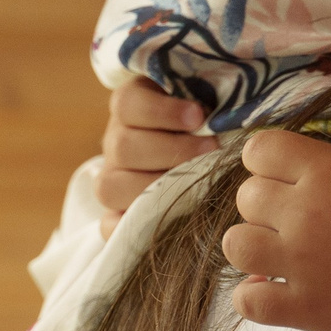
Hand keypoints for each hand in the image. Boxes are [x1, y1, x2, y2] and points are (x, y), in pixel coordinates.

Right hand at [97, 78, 216, 226]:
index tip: (198, 115)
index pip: (128, 104)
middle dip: (172, 150)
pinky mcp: (116, 211)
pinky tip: (157, 222)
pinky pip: (107, 224)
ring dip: (156, 186)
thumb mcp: (201, 104)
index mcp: (130, 107)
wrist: (192, 158)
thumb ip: (205, 105)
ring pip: (111, 186)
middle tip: (211, 149)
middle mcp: (115, 141)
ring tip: (195, 182)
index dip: (161, 111)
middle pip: (123, 147)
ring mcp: (112, 177)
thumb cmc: (202, 124)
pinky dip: (125, 226)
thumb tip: (223, 114)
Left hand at [221, 129, 330, 330]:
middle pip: (246, 197)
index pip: (259, 151)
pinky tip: (279, 293)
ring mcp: (300, 263)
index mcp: (330, 171)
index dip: (269, 163)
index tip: (286, 177)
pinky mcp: (304, 310)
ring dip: (255, 247)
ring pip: (235, 245)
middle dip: (266, 206)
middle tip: (296, 221)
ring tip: (281, 256)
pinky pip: (246, 302)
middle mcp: (306, 212)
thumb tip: (314, 186)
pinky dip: (255, 297)